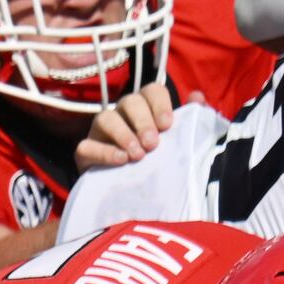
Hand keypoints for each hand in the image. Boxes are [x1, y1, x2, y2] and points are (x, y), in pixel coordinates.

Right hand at [76, 83, 197, 170]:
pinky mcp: (85, 152)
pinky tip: (121, 160)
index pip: (151, 90)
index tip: (167, 125)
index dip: (159, 104)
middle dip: (143, 121)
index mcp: (146, 107)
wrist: (132, 192)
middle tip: (153, 144)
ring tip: (137, 155)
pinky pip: (86, 146)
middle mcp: (122, 114)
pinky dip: (103, 152)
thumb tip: (197, 97)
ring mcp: (101, 131)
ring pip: (104, 118)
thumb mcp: (179, 139)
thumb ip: (191, 118)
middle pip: (129, 101)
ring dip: (123, 134)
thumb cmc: (158, 159)